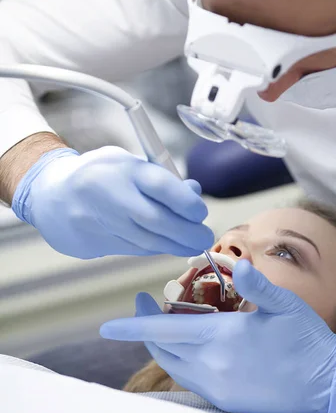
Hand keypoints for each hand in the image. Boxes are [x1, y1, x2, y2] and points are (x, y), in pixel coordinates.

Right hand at [12, 147, 213, 258]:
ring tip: (193, 243)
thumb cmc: (101, 174)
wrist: (52, 197)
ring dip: (176, 245)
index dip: (186, 202)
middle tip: (205, 236)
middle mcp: (111, 196)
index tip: (201, 212)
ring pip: (148, 241)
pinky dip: (157, 248)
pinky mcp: (98, 243)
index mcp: (122, 168)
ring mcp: (103, 223)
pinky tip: (169, 244)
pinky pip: (137, 249)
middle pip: (156, 221)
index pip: (160, 186)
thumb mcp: (130, 163)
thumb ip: (162, 177)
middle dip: (188, 233)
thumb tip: (194, 193)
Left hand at [100, 260, 335, 412]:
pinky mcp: (228, 401)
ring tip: (164, 326)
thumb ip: (258, 285)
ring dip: (162, 348)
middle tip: (144, 307)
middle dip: (145, 330)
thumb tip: (239, 266)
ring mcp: (219, 387)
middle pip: (163, 350)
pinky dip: (180, 364)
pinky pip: (191, 382)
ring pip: (174, 367)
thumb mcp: (285, 304)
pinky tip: (188, 351)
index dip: (134, 325)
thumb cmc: (306, 338)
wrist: (328, 382)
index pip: (164, 331)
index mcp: (221, 339)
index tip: (110, 323)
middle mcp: (212, 366)